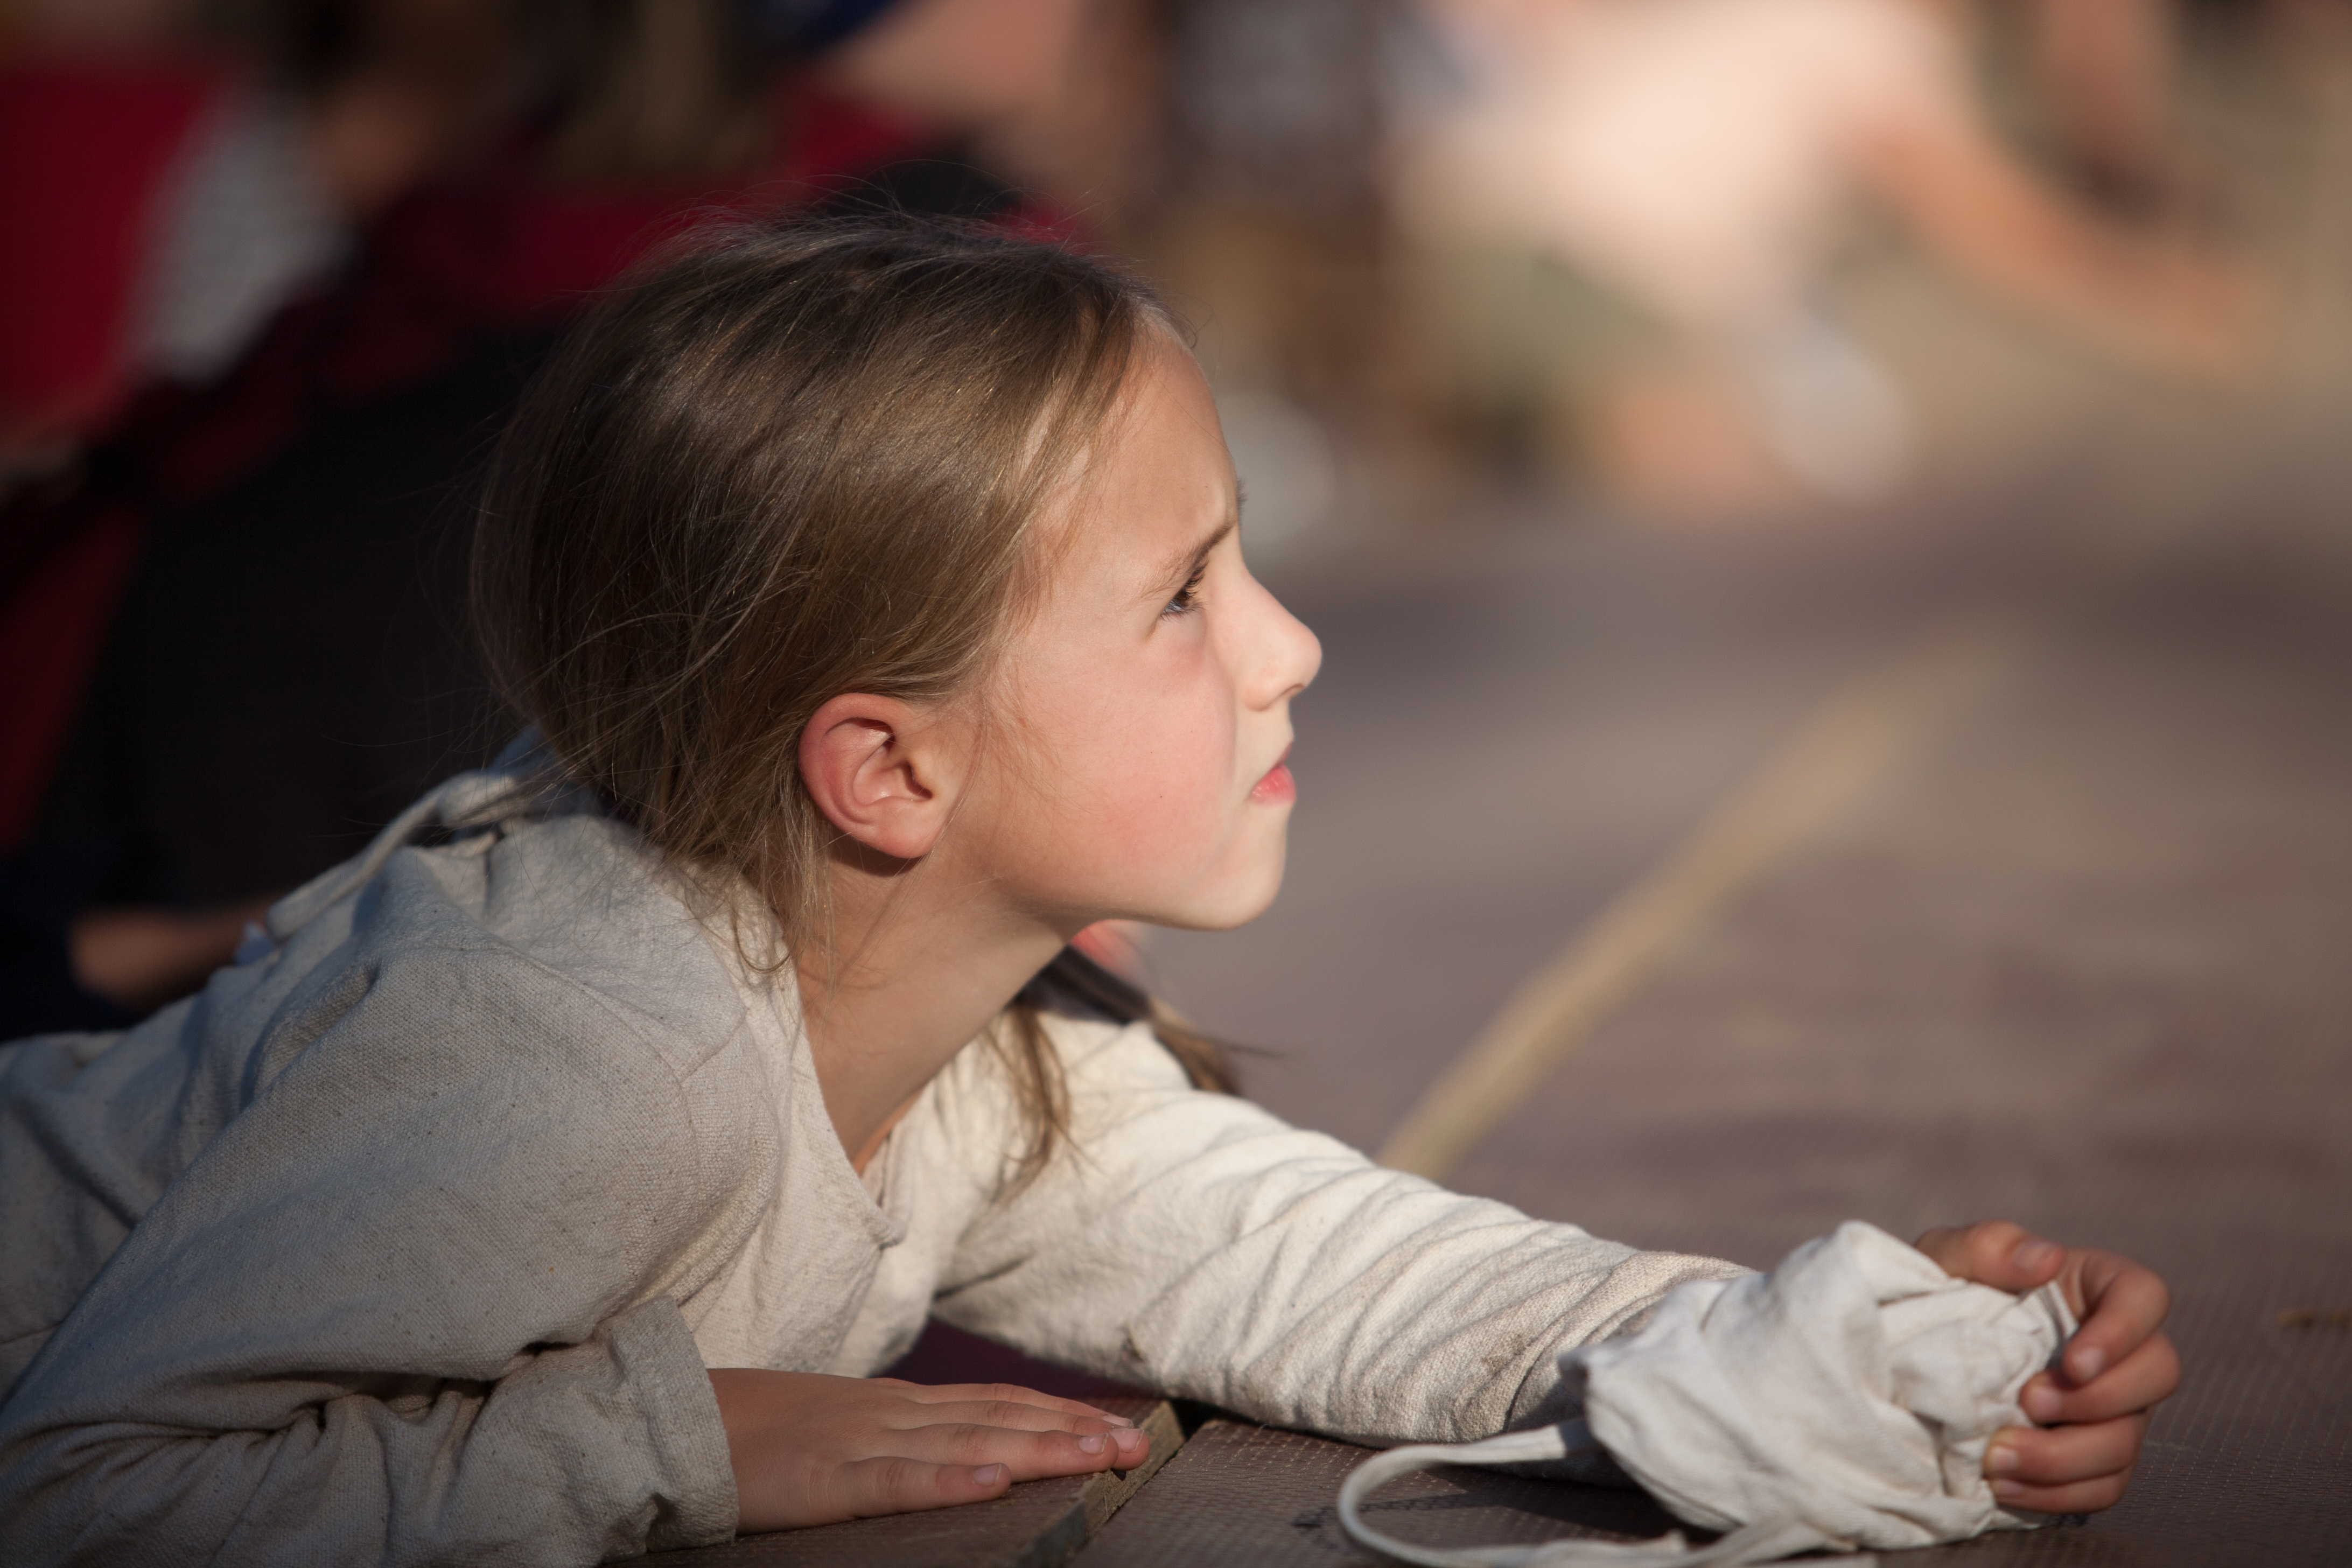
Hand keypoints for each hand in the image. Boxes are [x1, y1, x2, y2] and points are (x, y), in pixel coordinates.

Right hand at [707, 1370, 1150, 1531]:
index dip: (1061, 1414)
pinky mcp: (821, 1481)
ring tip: (1097, 1456)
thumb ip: (896, 1440)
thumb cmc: (753, 1435)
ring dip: (1040, 1449)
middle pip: (1000, 1419)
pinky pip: (894, 1482)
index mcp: (895, 1406)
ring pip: (968, 1443)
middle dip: (1073, 1432)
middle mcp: (891, 1415)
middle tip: (1138, 1444)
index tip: (1119, 1426)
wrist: (672, 1422)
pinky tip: (993, 1481)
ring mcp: (858, 1443)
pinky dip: (948, 1479)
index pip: (997, 1403)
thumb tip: (960, 1451)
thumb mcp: (838, 1431)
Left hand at [1914, 1221, 2180, 1514]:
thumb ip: (1991, 1245)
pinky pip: (2101, 1486)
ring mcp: (2113, 1407)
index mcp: (2095, 1288)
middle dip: (2098, 1401)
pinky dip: (2056, 1493)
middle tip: (2028, 1403)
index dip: (2124, 1332)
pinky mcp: (2091, 1455)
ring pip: (2127, 1442)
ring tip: (1998, 1457)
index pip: (2145, 1296)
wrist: (1920, 1352)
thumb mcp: (1951, 1257)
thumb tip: (2044, 1258)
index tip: (2073, 1362)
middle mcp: (2119, 1350)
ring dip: (2066, 1458)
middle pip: (2157, 1376)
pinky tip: (2005, 1486)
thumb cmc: (1945, 1291)